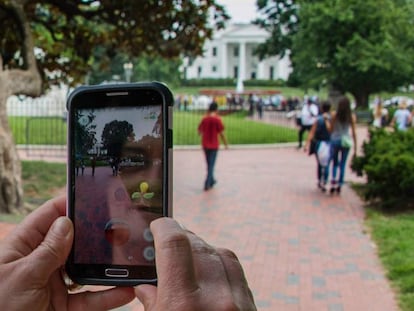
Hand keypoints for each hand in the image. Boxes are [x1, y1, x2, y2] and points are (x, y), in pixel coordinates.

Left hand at [0, 196, 134, 310]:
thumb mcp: (23, 276)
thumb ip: (48, 251)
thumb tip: (67, 222)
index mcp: (24, 246)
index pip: (49, 216)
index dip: (69, 203)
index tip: (93, 195)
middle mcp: (41, 261)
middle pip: (73, 240)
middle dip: (94, 234)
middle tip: (120, 224)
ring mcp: (54, 282)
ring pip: (86, 269)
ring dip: (106, 266)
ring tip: (127, 258)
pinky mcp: (64, 305)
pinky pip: (90, 299)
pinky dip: (108, 296)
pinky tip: (125, 290)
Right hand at [135, 218, 256, 310]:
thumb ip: (152, 304)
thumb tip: (147, 287)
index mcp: (184, 305)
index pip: (174, 244)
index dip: (164, 226)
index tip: (158, 225)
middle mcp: (216, 300)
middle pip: (198, 246)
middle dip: (182, 240)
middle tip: (169, 245)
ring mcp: (240, 302)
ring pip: (221, 253)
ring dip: (203, 251)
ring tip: (189, 262)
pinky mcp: (253, 306)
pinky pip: (237, 272)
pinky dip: (221, 266)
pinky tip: (210, 275)